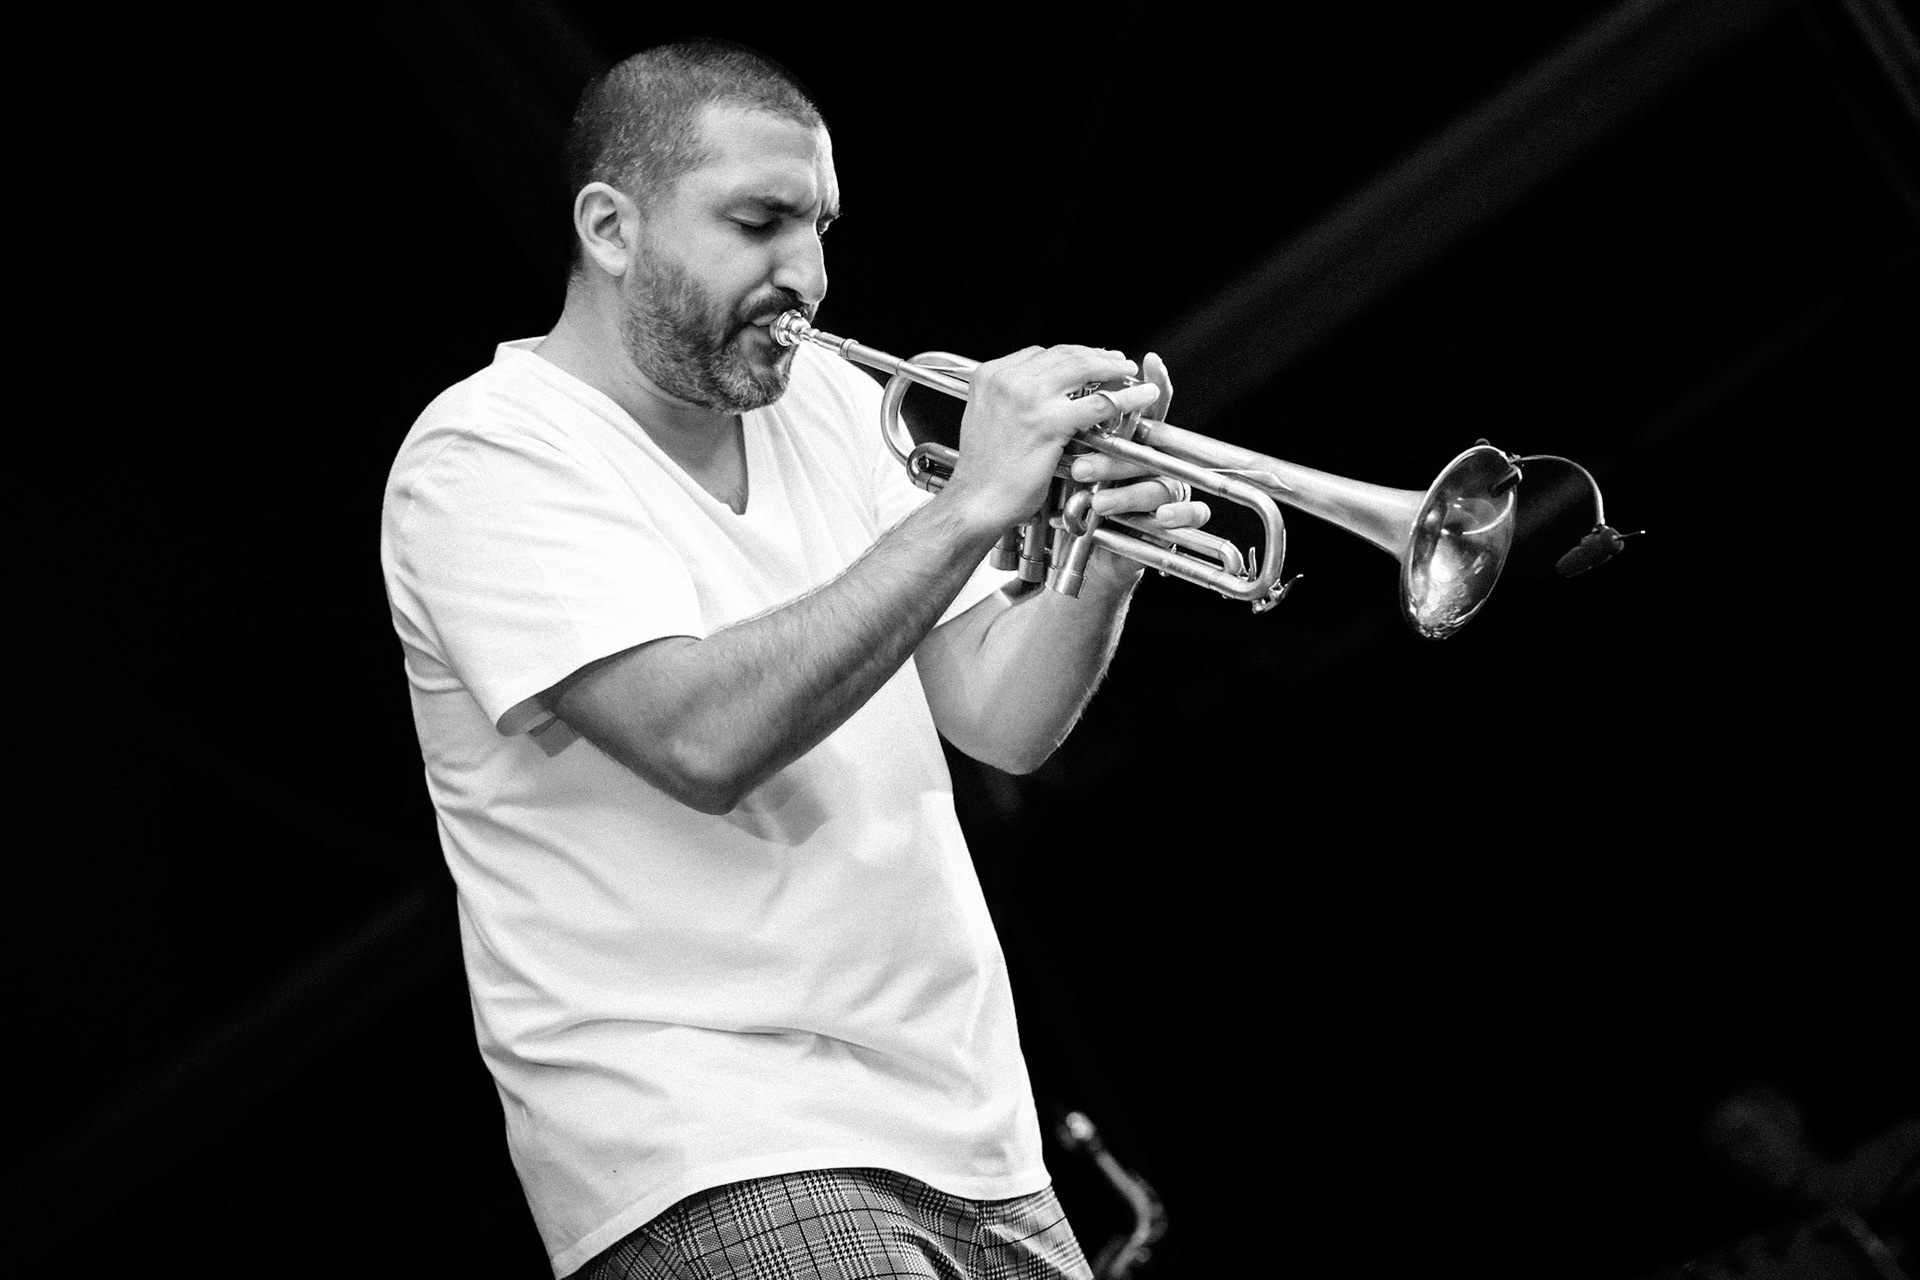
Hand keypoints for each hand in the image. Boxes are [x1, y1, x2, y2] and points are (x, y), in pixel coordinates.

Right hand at [942, 344, 1163, 533]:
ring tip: (1130, 373)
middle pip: (1064, 354)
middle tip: (1117, 362)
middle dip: (1096, 356)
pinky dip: (1126, 397)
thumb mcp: (988, 417)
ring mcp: (1027, 399)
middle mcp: (1007, 380)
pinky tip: (1142, 395)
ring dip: (1113, 368)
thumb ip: (1012, 398)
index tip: (1090, 360)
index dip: (1072, 355)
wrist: (977, 500)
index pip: (1040, 353)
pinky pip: (1098, 403)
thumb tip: (1045, 391)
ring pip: (1083, 369)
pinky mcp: (1048, 423)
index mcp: (990, 375)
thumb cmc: (985, 470)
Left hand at [1066, 351, 1211, 555]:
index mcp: (1131, 441)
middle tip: (1080, 466)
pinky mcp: (1176, 521)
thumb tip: (1046, 396)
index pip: (1145, 408)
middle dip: (1116, 455)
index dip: (1154, 383)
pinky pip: (1192, 513)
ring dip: (1130, 492)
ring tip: (1098, 502)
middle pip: (1150, 446)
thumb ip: (1068, 433)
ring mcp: (1167, 488)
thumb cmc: (1071, 504)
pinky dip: (1178, 515)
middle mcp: (1153, 461)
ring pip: (1162, 481)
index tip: (1149, 361)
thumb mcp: (1062, 465)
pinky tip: (1158, 518)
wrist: (1080, 556)